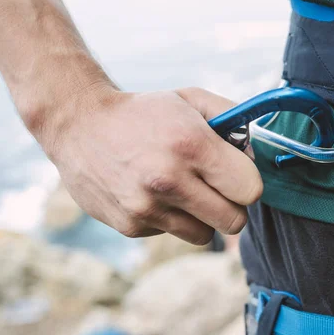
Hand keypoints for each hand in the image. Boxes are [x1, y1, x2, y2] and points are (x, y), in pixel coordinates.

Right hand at [41, 85, 262, 244]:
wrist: (79, 124)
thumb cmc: (143, 112)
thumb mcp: (190, 99)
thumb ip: (233, 120)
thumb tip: (254, 157)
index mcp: (191, 144)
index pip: (251, 190)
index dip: (247, 182)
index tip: (234, 174)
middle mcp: (169, 180)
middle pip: (235, 221)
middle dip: (232, 206)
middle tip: (215, 188)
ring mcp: (147, 208)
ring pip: (205, 235)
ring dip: (201, 216)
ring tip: (181, 189)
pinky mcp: (131, 225)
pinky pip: (171, 233)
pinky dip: (169, 218)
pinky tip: (150, 192)